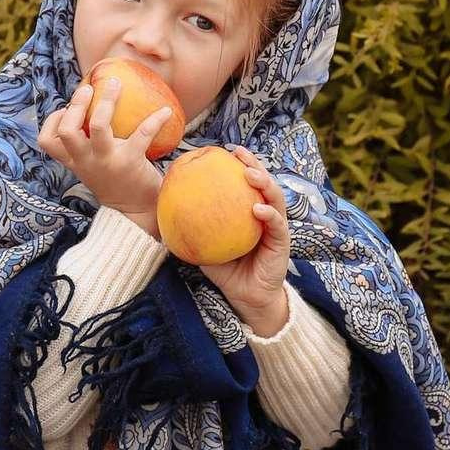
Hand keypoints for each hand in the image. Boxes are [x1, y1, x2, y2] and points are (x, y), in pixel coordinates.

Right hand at [36, 75, 173, 223]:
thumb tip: (93, 110)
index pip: (47, 142)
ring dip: (107, 101)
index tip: (66, 109)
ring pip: (99, 126)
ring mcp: (107, 161)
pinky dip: (155, 119)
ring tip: (115, 84)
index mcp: (75, 162)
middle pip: (68, 130)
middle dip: (76, 105)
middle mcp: (86, 161)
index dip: (53, 121)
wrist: (136, 213)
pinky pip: (142, 134)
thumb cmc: (115, 183)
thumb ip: (86, 148)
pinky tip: (165, 111)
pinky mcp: (131, 162)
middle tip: (89, 88)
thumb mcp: (92, 168)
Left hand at [198, 145, 290, 334]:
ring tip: (251, 175)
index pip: (246, 184)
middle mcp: (266, 215)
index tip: (226, 151)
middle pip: (264, 183)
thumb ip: (192, 230)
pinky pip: (277, 225)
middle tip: (239, 154)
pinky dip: (269, 215)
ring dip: (265, 183)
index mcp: (249, 212)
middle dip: (254, 165)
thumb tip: (165, 213)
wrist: (247, 297)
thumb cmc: (227, 271)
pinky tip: (258, 209)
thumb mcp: (205, 248)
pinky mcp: (283, 242)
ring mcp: (276, 227)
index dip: (239, 165)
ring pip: (275, 198)